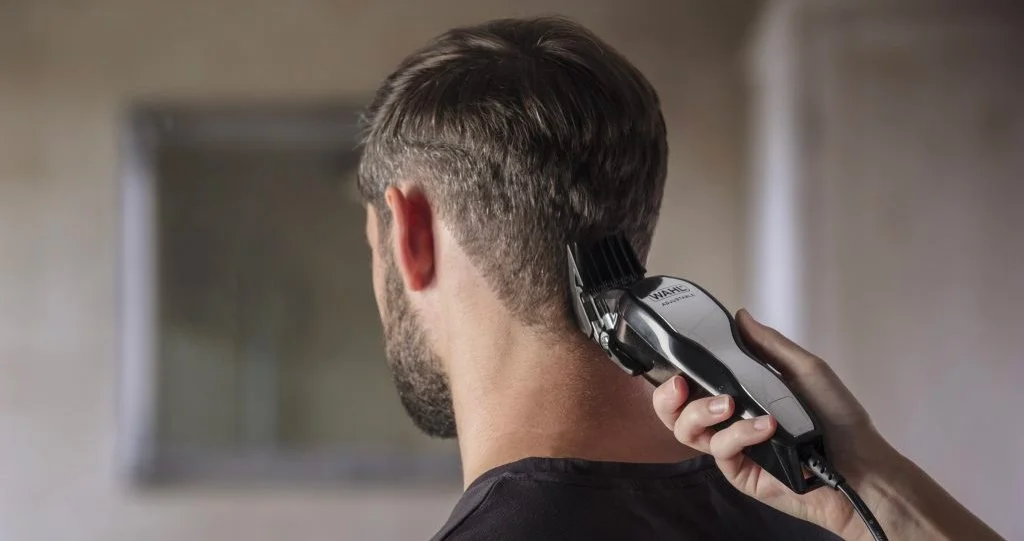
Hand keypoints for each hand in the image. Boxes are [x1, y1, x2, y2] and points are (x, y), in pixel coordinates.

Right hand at [651, 309, 895, 539]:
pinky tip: (765, 426)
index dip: (674, 373)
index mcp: (738, 392)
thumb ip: (769, 344)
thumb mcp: (805, 369)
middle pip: (675, 411)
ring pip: (688, 431)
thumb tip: (740, 316)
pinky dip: (739, 434)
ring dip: (701, 412)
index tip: (675, 360)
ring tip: (730, 404)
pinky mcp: (740, 472)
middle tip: (682, 385)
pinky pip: (721, 450)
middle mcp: (729, 419)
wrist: (861, 464)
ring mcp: (732, 447)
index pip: (692, 382)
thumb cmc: (839, 417)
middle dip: (666, 397)